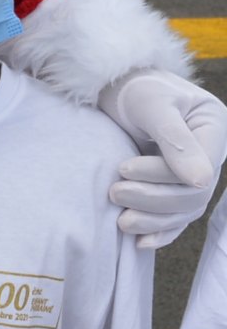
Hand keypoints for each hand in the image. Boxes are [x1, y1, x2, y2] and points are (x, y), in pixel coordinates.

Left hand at [100, 70, 226, 246]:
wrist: (116, 85)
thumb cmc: (134, 87)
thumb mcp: (152, 104)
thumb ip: (175, 139)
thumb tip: (200, 181)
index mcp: (215, 128)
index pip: (199, 169)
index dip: (162, 176)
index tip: (123, 168)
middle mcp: (210, 154)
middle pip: (192, 193)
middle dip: (153, 199)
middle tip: (114, 193)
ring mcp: (195, 171)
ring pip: (185, 209)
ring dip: (154, 219)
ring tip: (120, 221)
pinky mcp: (176, 184)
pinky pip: (176, 216)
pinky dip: (160, 230)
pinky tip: (140, 243)